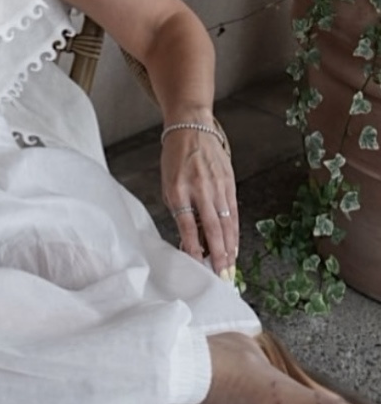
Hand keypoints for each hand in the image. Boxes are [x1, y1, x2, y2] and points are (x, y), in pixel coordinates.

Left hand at [161, 126, 237, 276]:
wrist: (191, 128)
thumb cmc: (175, 159)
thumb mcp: (168, 185)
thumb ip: (178, 211)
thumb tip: (188, 239)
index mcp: (179, 190)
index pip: (187, 225)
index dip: (193, 246)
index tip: (197, 263)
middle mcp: (200, 189)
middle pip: (212, 227)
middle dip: (218, 254)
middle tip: (222, 275)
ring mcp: (217, 186)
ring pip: (226, 222)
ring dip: (229, 247)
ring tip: (230, 267)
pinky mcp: (230, 182)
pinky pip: (233, 212)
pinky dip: (234, 231)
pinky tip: (235, 246)